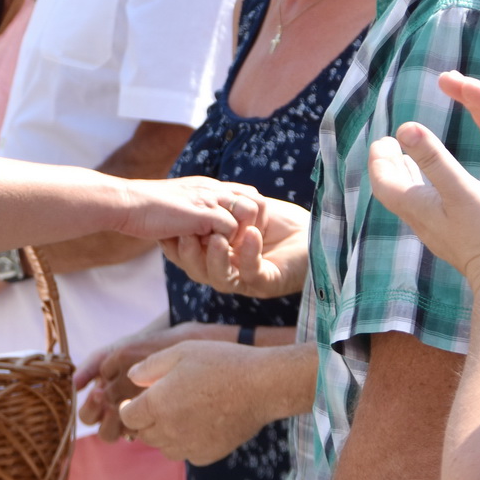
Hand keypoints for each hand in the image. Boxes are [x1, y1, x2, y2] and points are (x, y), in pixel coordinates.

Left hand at [119, 341, 277, 464]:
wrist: (261, 386)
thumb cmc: (221, 363)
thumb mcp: (180, 352)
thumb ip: (149, 366)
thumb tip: (131, 377)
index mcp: (157, 405)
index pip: (128, 417)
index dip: (128, 407)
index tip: (134, 399)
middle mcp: (169, 431)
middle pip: (143, 435)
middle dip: (144, 421)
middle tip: (158, 405)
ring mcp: (189, 446)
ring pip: (163, 448)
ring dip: (163, 435)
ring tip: (178, 414)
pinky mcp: (208, 455)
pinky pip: (187, 454)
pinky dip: (186, 444)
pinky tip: (198, 425)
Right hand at [122, 177, 270, 241]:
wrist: (128, 203)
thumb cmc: (144, 207)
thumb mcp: (177, 204)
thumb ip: (193, 210)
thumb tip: (196, 228)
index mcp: (209, 186)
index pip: (247, 193)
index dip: (248, 214)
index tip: (238, 234)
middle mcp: (215, 189)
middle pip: (257, 200)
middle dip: (254, 223)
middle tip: (239, 243)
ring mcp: (211, 199)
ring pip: (250, 212)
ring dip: (242, 232)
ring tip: (226, 246)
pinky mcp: (205, 213)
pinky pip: (231, 227)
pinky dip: (224, 241)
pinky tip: (208, 247)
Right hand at [161, 198, 309, 298]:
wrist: (314, 231)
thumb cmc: (279, 220)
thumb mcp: (243, 208)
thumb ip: (219, 207)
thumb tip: (188, 195)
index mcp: (217, 255)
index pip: (187, 254)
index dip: (174, 244)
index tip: (165, 227)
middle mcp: (228, 271)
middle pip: (197, 270)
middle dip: (188, 254)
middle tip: (183, 235)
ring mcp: (246, 280)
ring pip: (220, 278)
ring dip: (215, 258)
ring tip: (217, 238)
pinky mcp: (268, 283)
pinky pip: (252, 271)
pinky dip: (249, 253)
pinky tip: (251, 234)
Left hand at [367, 123, 479, 292]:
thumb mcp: (461, 189)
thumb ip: (433, 159)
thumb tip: (403, 128)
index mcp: (418, 209)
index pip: (384, 184)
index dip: (379, 161)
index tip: (383, 140)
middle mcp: (425, 222)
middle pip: (396, 192)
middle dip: (390, 165)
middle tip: (390, 143)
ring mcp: (441, 232)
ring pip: (414, 200)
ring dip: (409, 177)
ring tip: (408, 157)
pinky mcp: (459, 238)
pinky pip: (433, 208)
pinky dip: (429, 189)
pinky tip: (443, 186)